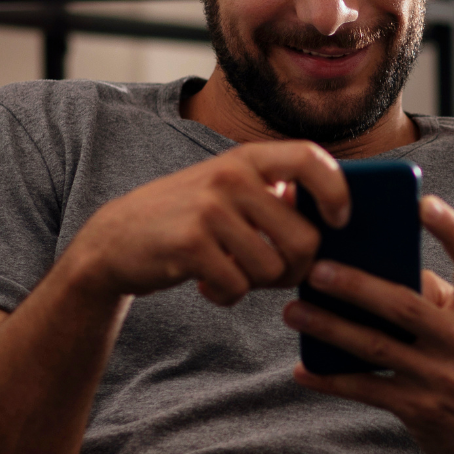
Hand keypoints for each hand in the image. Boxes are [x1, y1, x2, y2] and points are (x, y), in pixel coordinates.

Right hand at [64, 141, 349, 305]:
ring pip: (273, 269)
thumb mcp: (229, 190)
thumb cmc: (188, 219)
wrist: (115, 239)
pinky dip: (227, 296)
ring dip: (256, 284)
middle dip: (294, 269)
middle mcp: (231, 176)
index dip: (336, 191)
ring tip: (229, 272)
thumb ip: (275, 194)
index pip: (311, 158)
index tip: (338, 222)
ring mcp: (210, 208)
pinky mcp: (191, 244)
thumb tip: (330, 218)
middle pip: (304, 239)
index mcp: (247, 158)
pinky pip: (238, 286)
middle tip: (269, 272)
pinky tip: (206, 284)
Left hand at [283, 196, 453, 453]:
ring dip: (329, 328)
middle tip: (316, 268)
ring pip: (376, 347)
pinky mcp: (422, 411)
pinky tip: (302, 370)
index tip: (422, 202)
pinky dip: (331, 379)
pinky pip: (367, 389)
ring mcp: (444, 379)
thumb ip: (436, 300)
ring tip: (293, 311)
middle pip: (406, 304)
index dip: (451, 229)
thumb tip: (375, 268)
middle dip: (357, 285)